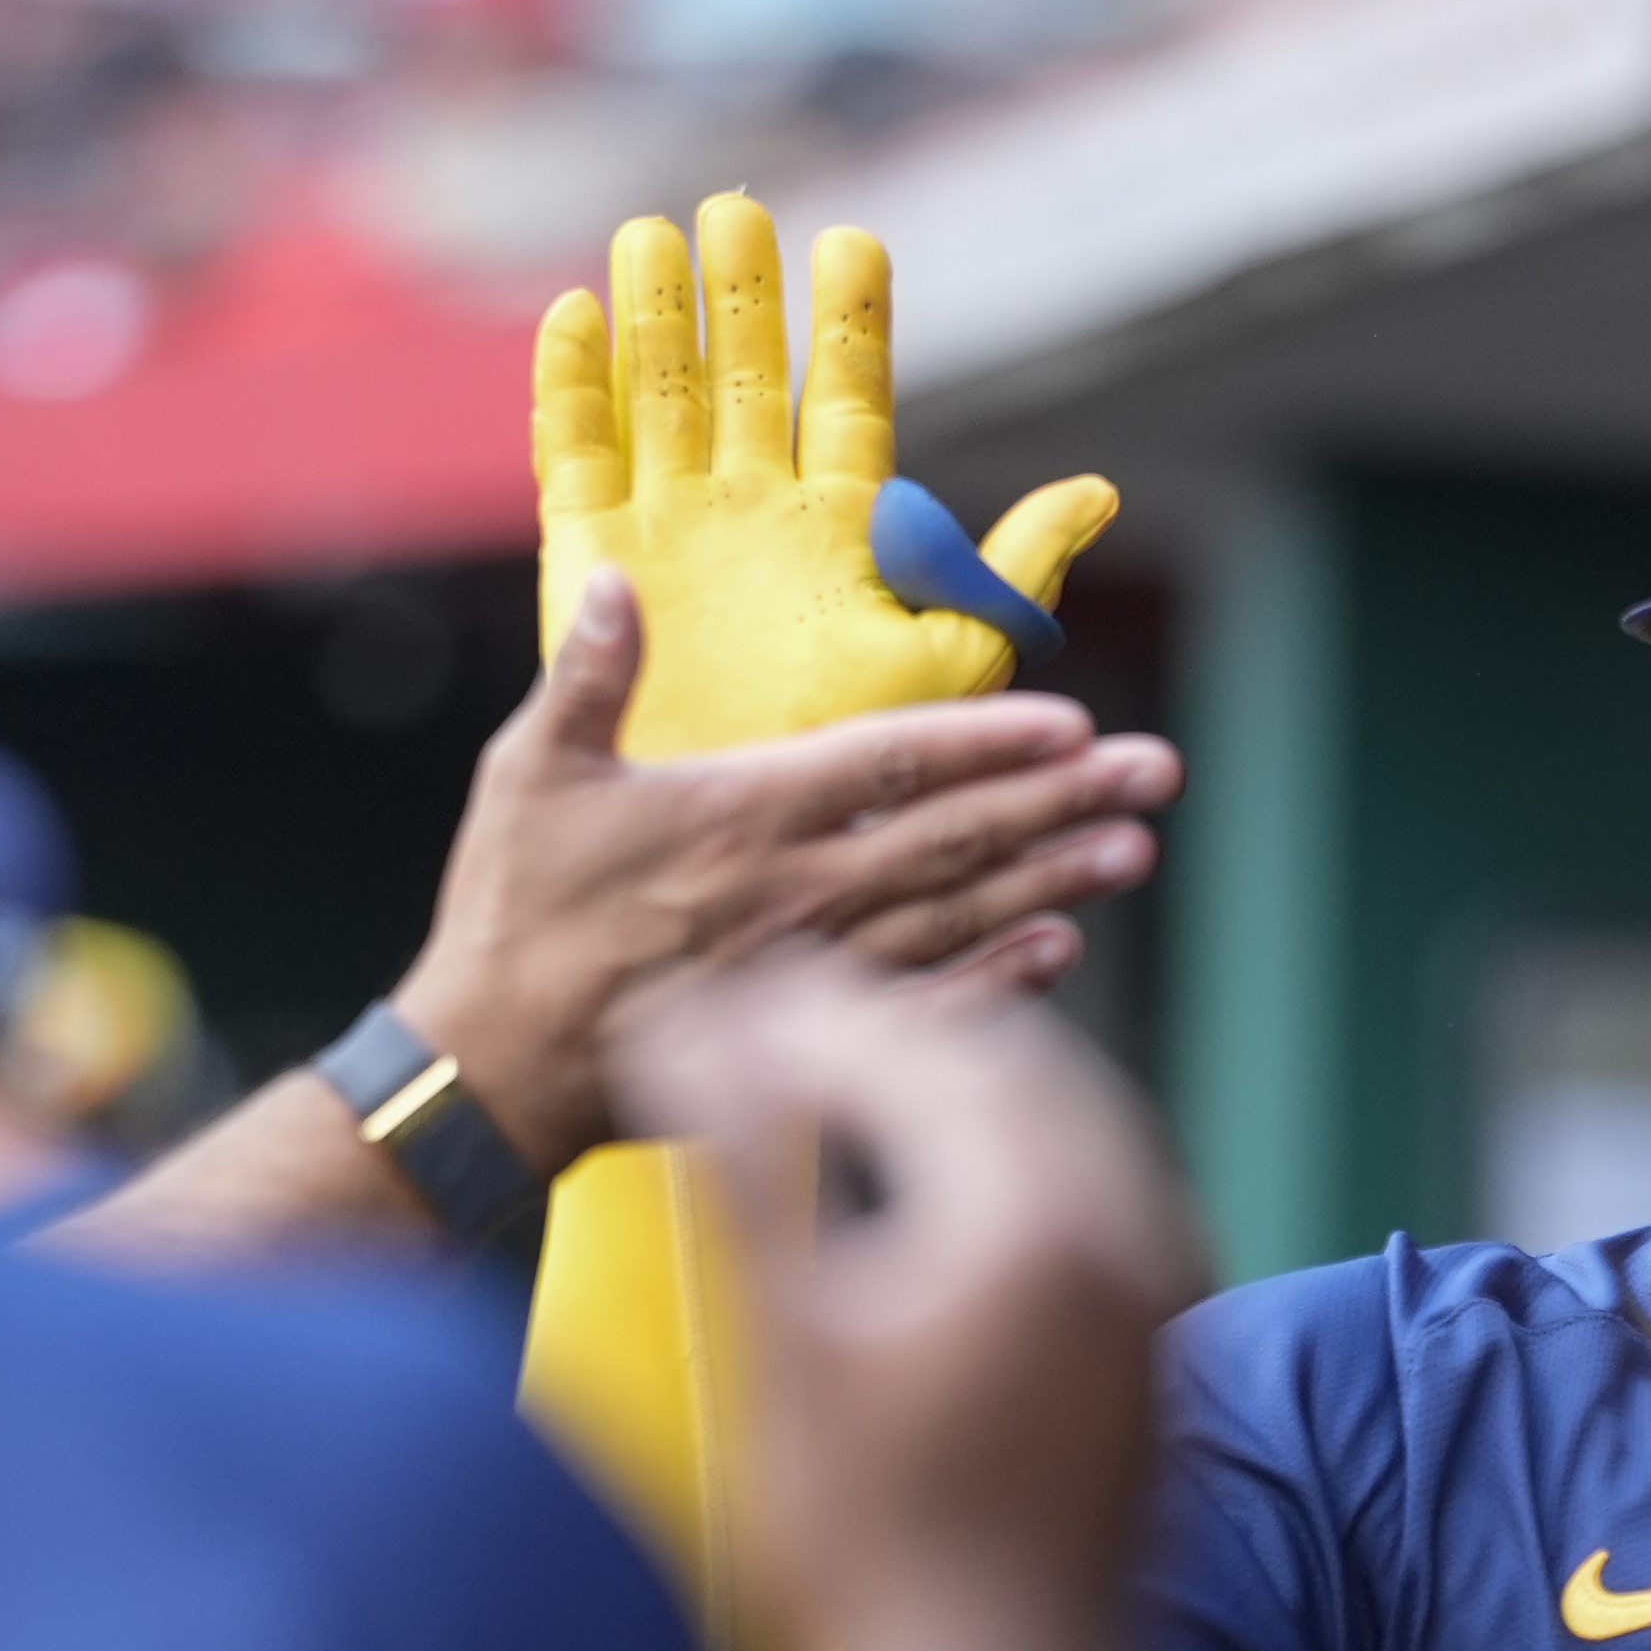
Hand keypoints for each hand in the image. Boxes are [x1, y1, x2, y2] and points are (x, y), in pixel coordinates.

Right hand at [389, 568, 1178, 1181]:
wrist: (493, 1069)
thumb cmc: (510, 915)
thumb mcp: (528, 775)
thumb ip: (588, 677)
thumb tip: (616, 581)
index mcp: (740, 815)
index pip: (892, 765)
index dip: (990, 740)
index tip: (1076, 723)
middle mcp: (794, 891)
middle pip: (955, 839)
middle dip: (1062, 804)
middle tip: (1158, 775)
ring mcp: (807, 971)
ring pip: (957, 918)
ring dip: (1053, 883)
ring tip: (1136, 852)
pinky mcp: (800, 1040)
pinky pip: (921, 1009)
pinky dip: (998, 983)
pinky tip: (1060, 952)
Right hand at [538, 197, 1118, 762]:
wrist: (733, 851)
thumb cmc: (850, 770)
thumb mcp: (949, 666)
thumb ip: (1008, 575)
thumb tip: (1098, 491)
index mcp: (838, 535)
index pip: (848, 404)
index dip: (850, 324)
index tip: (853, 242)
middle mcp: (754, 521)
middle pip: (746, 379)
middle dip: (741, 294)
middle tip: (736, 204)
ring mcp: (671, 535)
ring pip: (660, 399)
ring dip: (653, 317)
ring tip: (650, 229)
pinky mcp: (589, 568)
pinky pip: (575, 463)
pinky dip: (571, 392)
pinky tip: (572, 318)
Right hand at [605, 953, 1204, 1650]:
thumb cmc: (870, 1558)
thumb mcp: (783, 1343)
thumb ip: (744, 1164)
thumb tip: (686, 1028)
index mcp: (1040, 1217)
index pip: (915, 1051)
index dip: (803, 1016)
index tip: (717, 1006)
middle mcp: (1133, 1235)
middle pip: (1010, 1067)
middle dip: (889, 1032)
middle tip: (774, 1025)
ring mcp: (1164, 1293)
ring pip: (1068, 1124)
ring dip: (960, 1088)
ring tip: (841, 1087)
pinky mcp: (1164, 1348)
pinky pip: (1100, 1196)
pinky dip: (1016, 1160)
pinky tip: (937, 1187)